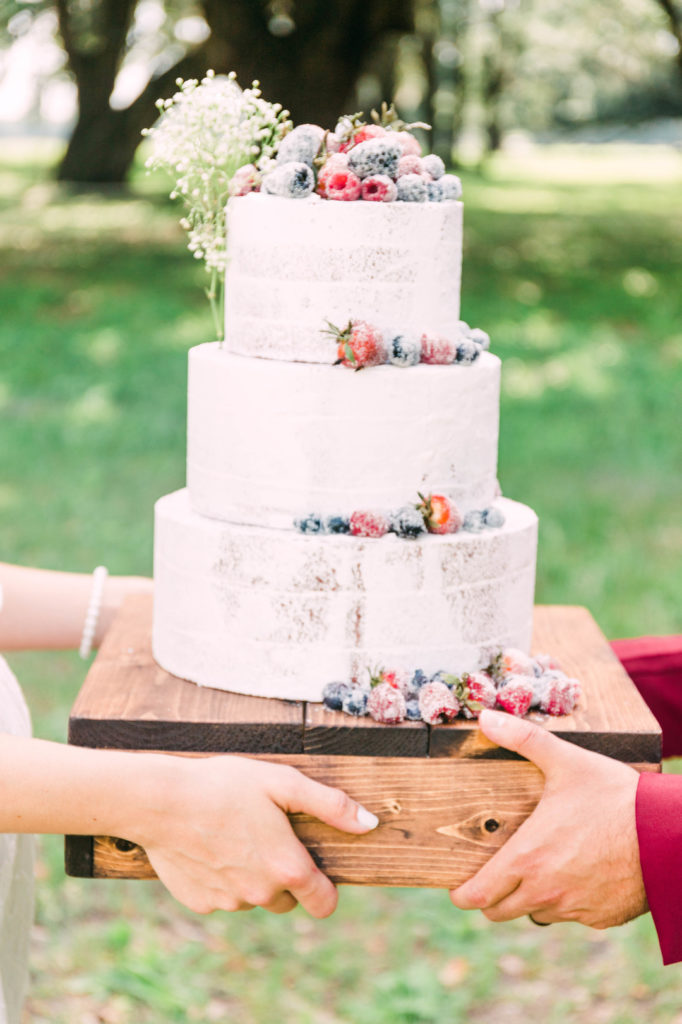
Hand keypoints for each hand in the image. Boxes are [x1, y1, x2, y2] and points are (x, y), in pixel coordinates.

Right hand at [135, 755, 377, 917]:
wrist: (160, 801)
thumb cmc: (225, 785)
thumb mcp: (284, 783)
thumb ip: (331, 805)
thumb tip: (370, 824)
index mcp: (287, 869)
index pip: (324, 903)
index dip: (325, 888)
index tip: (314, 866)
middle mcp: (261, 895)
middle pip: (288, 900)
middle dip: (286, 876)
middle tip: (267, 836)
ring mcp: (229, 903)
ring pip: (254, 898)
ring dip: (253, 876)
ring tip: (235, 834)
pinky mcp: (200, 904)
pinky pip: (223, 896)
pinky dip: (222, 877)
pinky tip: (210, 845)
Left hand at [449, 709, 646, 928]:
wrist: (667, 832)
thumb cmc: (614, 796)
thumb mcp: (565, 760)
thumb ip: (522, 739)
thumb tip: (486, 718)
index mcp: (527, 858)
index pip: (477, 896)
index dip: (463, 893)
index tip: (459, 886)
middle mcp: (545, 891)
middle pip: (499, 912)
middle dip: (491, 897)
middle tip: (494, 875)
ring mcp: (573, 908)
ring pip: (534, 914)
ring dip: (529, 898)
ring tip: (536, 868)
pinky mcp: (599, 918)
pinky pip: (571, 916)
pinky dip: (566, 901)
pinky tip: (575, 873)